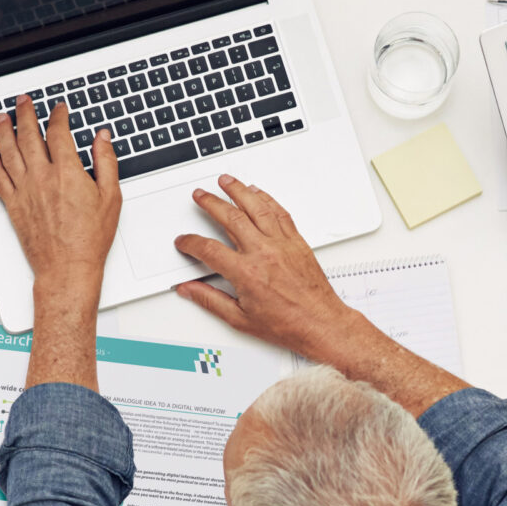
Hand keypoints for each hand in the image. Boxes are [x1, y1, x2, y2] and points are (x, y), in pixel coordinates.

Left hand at [0, 96, 119, 290]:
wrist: (68, 267)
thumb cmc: (89, 239)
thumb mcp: (111, 197)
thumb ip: (106, 162)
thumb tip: (102, 138)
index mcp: (68, 173)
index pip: (58, 133)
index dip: (57, 116)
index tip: (58, 109)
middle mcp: (42, 178)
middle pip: (29, 136)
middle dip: (26, 113)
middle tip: (23, 101)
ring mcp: (25, 190)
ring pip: (9, 151)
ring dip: (4, 130)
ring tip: (3, 116)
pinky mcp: (13, 205)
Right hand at [170, 174, 364, 360]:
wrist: (321, 324)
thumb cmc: (287, 324)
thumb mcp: (240, 319)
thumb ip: (210, 300)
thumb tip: (190, 290)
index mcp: (246, 272)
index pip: (209, 249)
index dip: (191, 243)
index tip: (185, 241)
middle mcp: (264, 252)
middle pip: (231, 218)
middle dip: (211, 203)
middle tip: (200, 195)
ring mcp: (282, 244)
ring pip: (256, 207)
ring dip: (239, 191)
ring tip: (227, 181)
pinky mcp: (297, 242)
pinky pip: (280, 213)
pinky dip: (267, 199)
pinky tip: (258, 193)